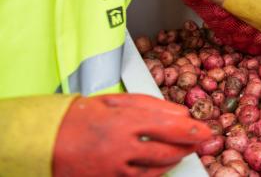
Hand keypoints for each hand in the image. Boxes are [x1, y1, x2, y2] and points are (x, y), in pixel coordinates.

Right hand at [53, 93, 211, 176]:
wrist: (43, 141)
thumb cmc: (79, 117)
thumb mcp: (115, 101)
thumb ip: (151, 105)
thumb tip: (181, 114)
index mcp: (125, 122)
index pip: (171, 127)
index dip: (193, 131)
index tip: (206, 131)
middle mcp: (122, 147)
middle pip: (167, 151)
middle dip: (187, 147)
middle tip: (199, 142)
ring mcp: (114, 169)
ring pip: (156, 169)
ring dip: (172, 160)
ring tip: (180, 152)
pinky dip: (154, 174)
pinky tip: (160, 166)